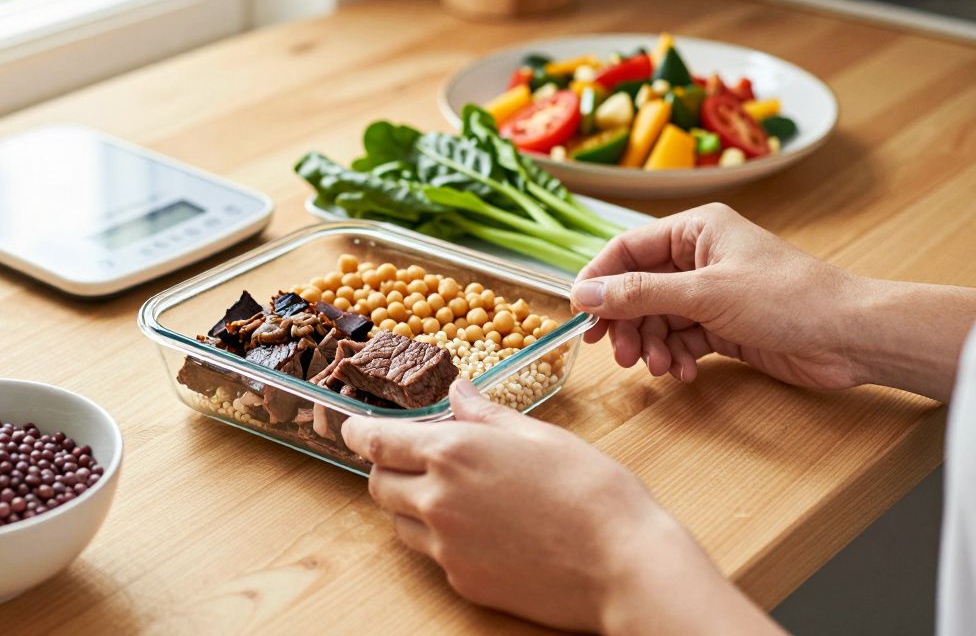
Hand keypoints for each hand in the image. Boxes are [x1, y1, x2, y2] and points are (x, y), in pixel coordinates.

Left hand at [342, 380, 780, 633]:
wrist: (623, 564)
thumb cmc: (592, 491)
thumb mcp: (539, 436)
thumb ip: (486, 415)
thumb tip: (458, 394)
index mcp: (453, 453)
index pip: (378, 441)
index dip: (359, 432)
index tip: (352, 427)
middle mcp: (437, 500)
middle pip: (378, 484)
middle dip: (387, 468)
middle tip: (413, 458)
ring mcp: (446, 548)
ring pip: (399, 523)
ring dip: (409, 504)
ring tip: (452, 493)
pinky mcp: (462, 582)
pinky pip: (433, 555)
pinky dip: (441, 538)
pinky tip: (482, 529)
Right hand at [573, 203, 865, 388]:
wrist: (851, 337)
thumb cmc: (789, 299)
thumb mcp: (706, 294)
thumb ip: (641, 294)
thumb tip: (586, 294)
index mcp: (696, 230)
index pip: (627, 249)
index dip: (598, 281)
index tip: (580, 315)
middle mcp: (700, 256)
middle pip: (638, 288)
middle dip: (627, 323)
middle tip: (620, 355)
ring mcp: (712, 292)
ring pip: (657, 318)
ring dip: (651, 344)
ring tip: (657, 367)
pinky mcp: (724, 325)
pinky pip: (681, 338)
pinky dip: (675, 356)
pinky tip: (682, 372)